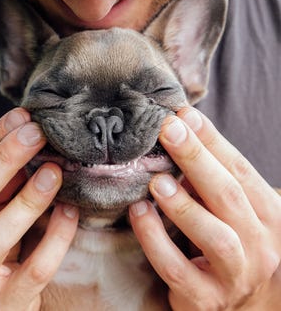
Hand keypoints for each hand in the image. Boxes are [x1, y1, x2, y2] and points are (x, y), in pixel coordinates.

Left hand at [129, 106, 280, 309]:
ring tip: (156, 181)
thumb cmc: (231, 246)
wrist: (244, 309)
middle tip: (168, 129)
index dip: (212, 141)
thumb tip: (182, 131)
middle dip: (196, 158)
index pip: (240, 170)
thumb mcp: (231, 212)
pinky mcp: (205, 300)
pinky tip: (138, 213)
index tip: (184, 115)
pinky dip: (155, 240)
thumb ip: (210, 180)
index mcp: (268, 216)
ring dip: (183, 204)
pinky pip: (178, 270)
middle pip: (228, 195)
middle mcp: (260, 245)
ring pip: (214, 237)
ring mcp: (236, 276)